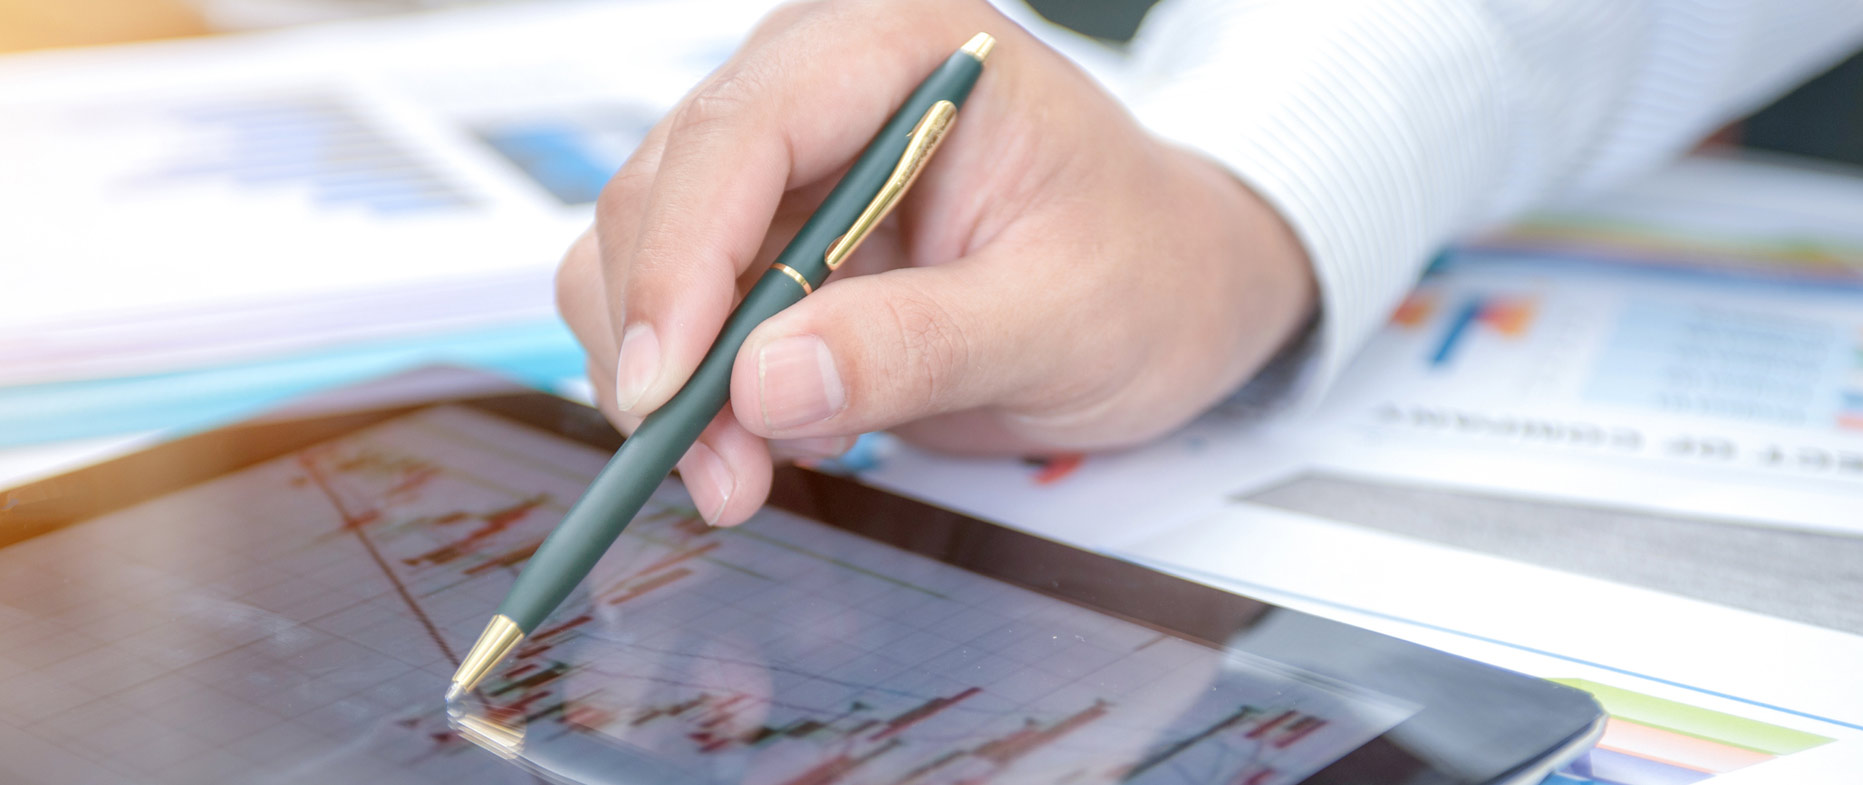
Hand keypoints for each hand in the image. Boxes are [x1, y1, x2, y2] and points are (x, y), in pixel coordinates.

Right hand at [556, 0, 1316, 525]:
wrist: (1173, 289)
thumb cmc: (1145, 268)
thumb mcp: (1060, 319)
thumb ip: (919, 347)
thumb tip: (764, 385)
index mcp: (899, 49)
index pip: (744, 132)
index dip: (681, 259)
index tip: (670, 386)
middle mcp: (818, 84)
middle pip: (664, 193)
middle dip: (668, 345)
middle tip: (717, 473)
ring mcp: (784, 162)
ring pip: (641, 257)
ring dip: (666, 381)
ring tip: (739, 475)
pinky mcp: (767, 239)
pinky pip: (676, 311)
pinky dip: (691, 391)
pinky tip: (761, 443)